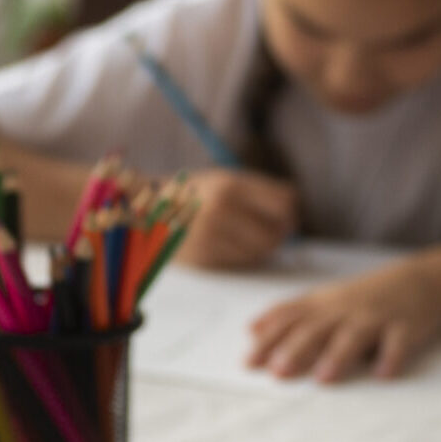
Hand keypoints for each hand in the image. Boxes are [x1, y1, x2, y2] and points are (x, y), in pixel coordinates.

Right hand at [175, 169, 298, 269]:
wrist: (147, 211)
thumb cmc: (193, 194)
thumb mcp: (224, 180)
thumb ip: (259, 192)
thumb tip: (293, 214)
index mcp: (230, 185)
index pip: (284, 203)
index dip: (291, 212)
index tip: (286, 216)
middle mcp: (221, 210)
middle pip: (275, 233)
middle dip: (279, 234)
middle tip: (274, 232)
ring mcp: (211, 236)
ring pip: (260, 251)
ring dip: (261, 247)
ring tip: (248, 236)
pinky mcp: (204, 257)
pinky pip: (241, 261)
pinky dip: (243, 255)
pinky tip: (230, 244)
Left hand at [248, 262, 440, 381]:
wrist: (419, 281)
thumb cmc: (363, 298)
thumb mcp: (324, 300)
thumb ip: (289, 314)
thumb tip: (251, 329)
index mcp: (324, 306)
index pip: (291, 321)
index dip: (269, 341)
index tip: (249, 362)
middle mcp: (346, 311)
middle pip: (317, 329)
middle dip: (296, 349)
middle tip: (278, 371)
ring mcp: (376, 318)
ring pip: (355, 335)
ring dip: (338, 355)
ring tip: (323, 378)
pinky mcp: (406, 327)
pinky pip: (399, 342)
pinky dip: (392, 357)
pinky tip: (383, 374)